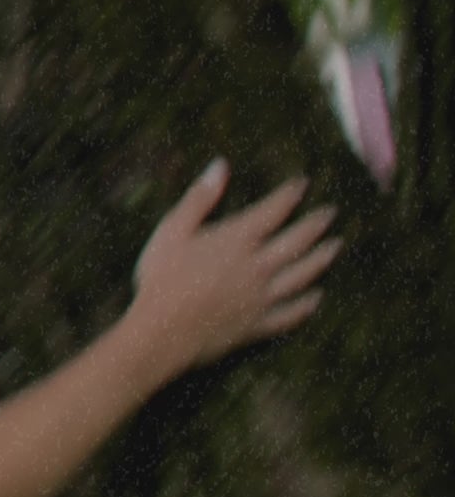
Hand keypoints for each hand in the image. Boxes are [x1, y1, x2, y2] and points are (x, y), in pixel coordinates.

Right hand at [127, 159, 340, 375]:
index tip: (302, 184)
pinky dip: (307, 304)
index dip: (289, 196)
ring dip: (321, 259)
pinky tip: (316, 298)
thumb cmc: (162, 278)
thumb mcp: (173, 230)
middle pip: (296, 242)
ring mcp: (262, 297)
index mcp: (237, 240)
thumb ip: (199, 199)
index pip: (272, 211)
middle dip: (315, 225)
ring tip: (334, 247)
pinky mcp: (259, 324)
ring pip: (302, 275)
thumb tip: (220, 166)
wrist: (164, 330)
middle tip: (330, 213)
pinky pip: (291, 313)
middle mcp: (258, 266)